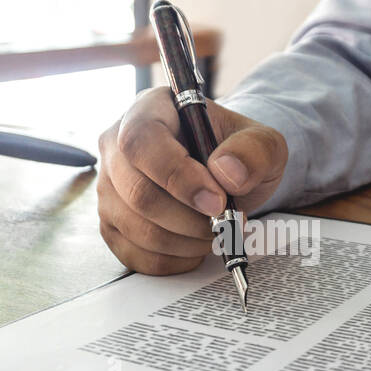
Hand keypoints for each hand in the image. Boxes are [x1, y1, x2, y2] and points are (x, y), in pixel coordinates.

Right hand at [97, 87, 287, 272]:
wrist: (224, 174)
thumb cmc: (234, 153)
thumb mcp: (261, 142)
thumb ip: (253, 151)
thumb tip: (226, 173)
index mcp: (149, 110)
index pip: (143, 141)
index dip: (177, 176)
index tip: (216, 201)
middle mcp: (117, 145)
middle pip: (137, 192)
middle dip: (189, 219)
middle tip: (225, 222)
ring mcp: (109, 187)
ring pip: (136, 228)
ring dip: (185, 241)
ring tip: (215, 232)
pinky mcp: (111, 222)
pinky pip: (133, 254)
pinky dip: (172, 260)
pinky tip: (194, 245)